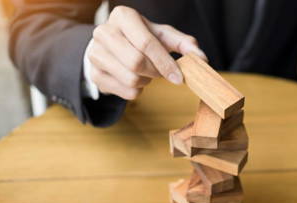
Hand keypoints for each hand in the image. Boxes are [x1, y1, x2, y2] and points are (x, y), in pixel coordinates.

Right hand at [87, 6, 206, 99]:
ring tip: (147, 73)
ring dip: (146, 81)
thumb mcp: (162, 36)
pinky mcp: (94, 74)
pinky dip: (137, 90)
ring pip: (131, 79)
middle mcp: (104, 32)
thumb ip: (183, 44)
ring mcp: (95, 54)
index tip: (179, 77)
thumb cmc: (141, 38)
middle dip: (155, 72)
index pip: (146, 43)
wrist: (112, 47)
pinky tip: (136, 79)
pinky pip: (125, 91)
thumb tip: (202, 58)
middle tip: (161, 72)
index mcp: (122, 16)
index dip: (165, 63)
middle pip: (136, 62)